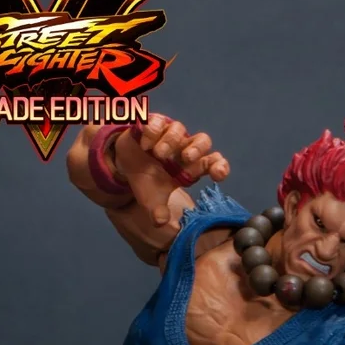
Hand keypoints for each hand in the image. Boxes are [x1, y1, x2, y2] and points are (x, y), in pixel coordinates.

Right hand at [115, 113, 229, 226]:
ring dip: (170, 141)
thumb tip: (160, 222)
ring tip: (157, 154)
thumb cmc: (147, 181)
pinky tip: (144, 144)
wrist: (124, 167)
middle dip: (197, 148)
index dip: (219, 166)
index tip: (217, 174)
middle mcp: (184, 148)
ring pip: (179, 129)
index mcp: (190, 167)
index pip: (213, 163)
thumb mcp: (151, 200)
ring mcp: (170, 134)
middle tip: (186, 158)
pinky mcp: (154, 124)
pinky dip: (153, 131)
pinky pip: (159, 121)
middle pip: (203, 140)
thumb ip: (158, 211)